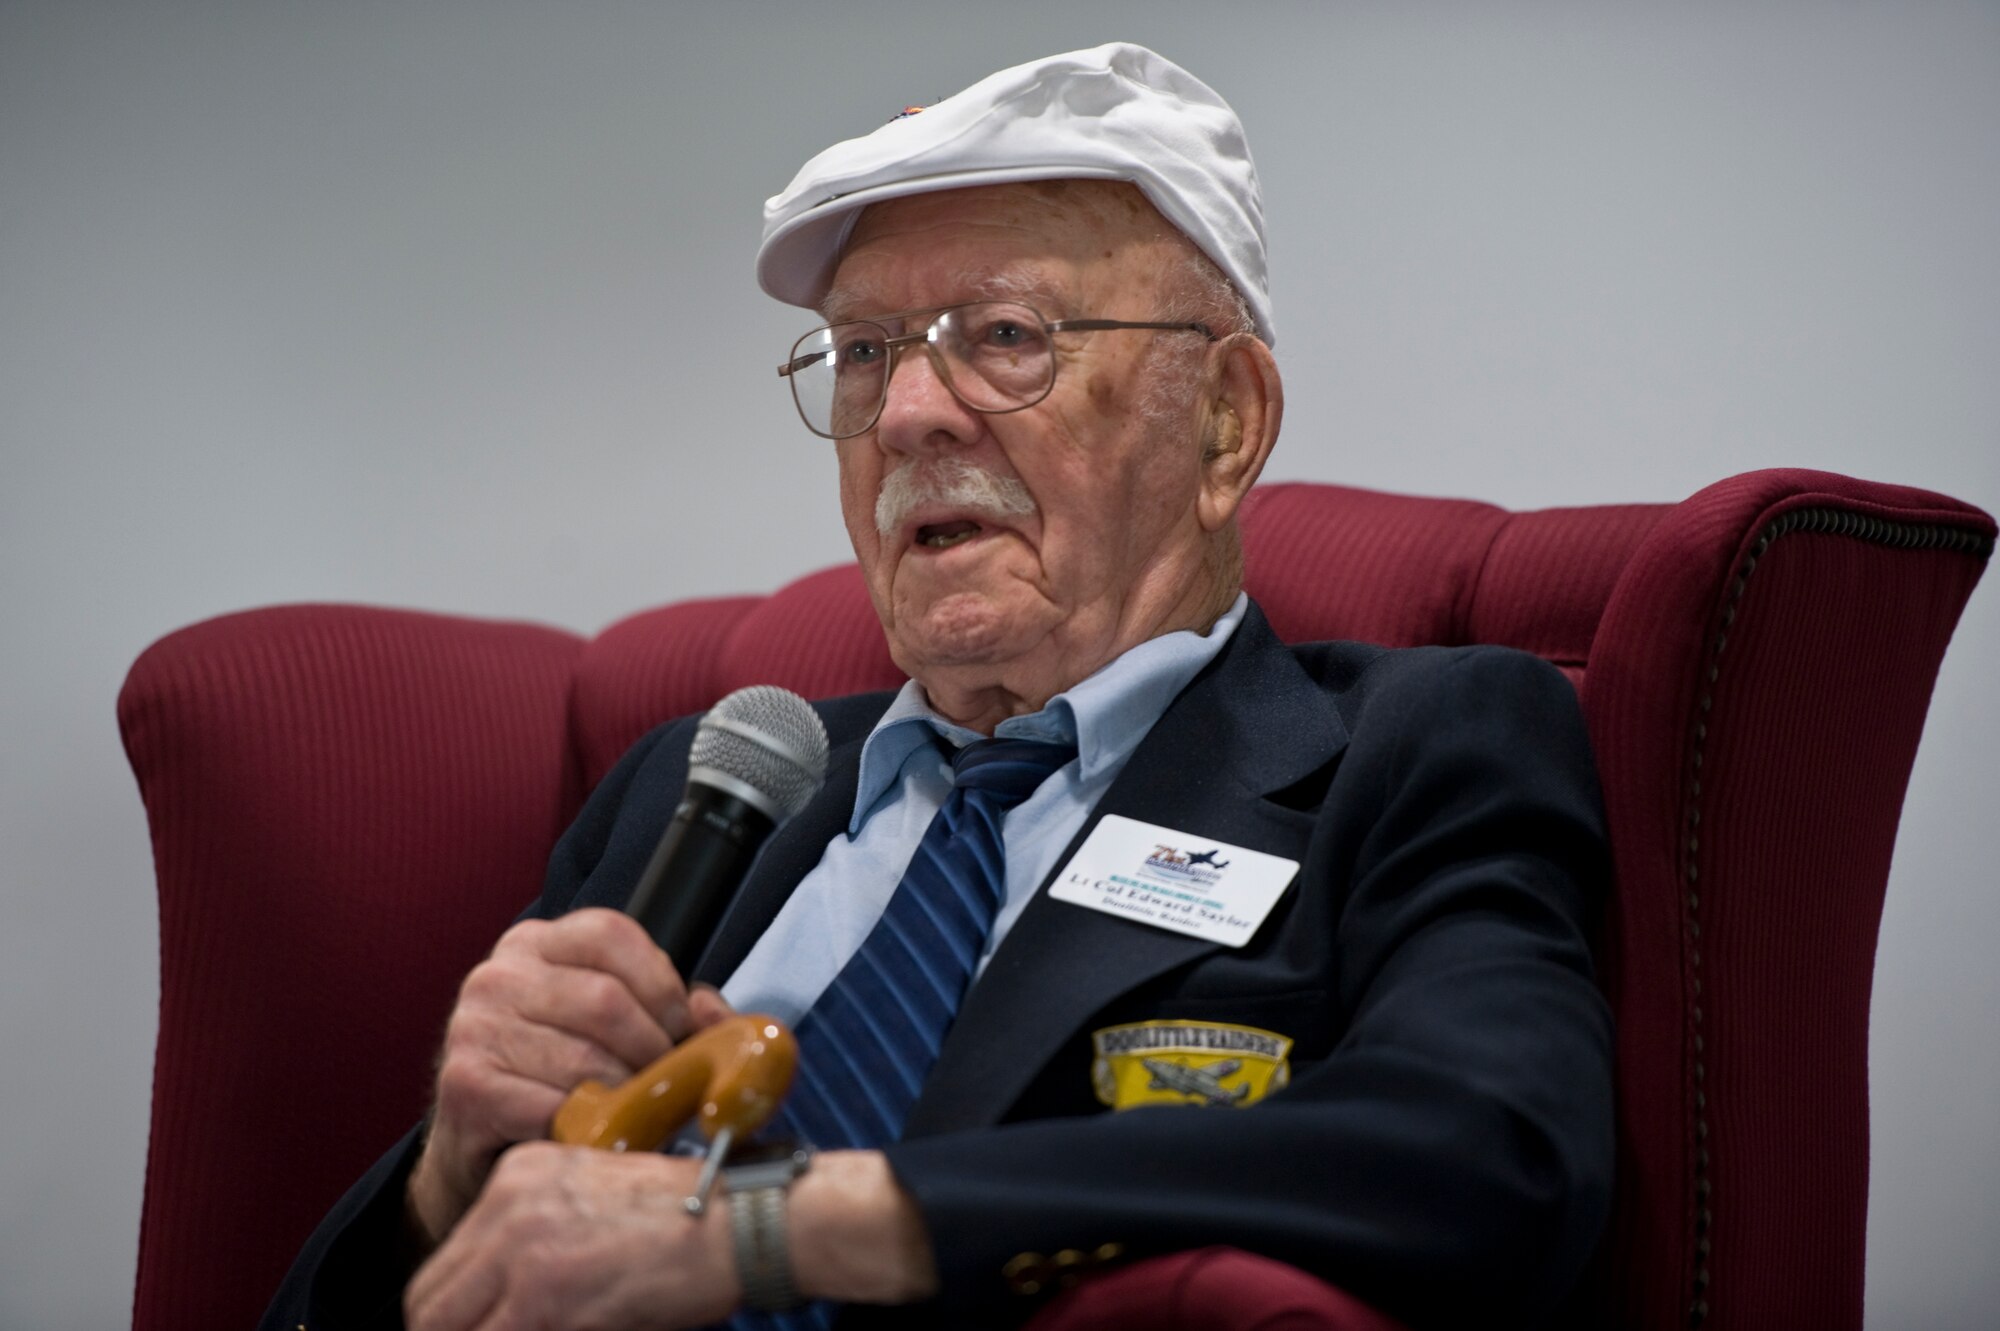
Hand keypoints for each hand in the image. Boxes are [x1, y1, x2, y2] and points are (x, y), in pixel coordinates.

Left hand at [404, 1146, 939, 1330]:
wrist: (747, 1216)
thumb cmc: (696, 1217)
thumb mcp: (600, 1203)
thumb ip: (543, 1241)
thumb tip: (510, 1303)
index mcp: (519, 1176)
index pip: (444, 1265)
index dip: (458, 1312)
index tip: (485, 1325)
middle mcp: (509, 1204)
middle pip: (429, 1303)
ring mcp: (523, 1250)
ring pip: (447, 1329)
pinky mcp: (545, 1295)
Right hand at [407, 909, 727, 1243]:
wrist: (484, 1147)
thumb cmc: (557, 1077)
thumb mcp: (613, 1028)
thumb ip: (671, 1012)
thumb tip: (709, 1012)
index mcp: (536, 943)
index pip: (612, 937)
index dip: (661, 987)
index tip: (678, 1031)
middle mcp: (497, 975)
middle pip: (606, 1000)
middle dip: (652, 1051)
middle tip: (664, 1086)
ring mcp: (474, 1027)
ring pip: (585, 1060)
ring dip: (624, 1098)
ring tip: (631, 1115)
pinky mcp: (466, 1085)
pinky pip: (553, 1106)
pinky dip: (587, 1128)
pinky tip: (591, 1135)